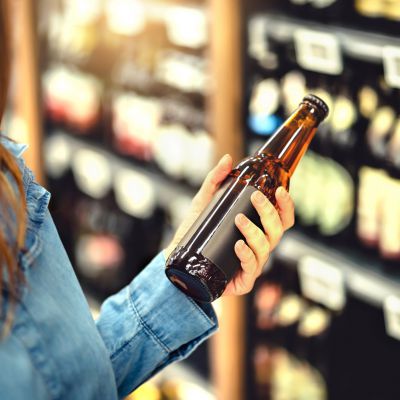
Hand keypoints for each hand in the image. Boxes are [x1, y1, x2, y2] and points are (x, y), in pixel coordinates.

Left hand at [164, 154, 294, 296]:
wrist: (178, 257)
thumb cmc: (196, 230)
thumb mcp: (204, 201)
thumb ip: (215, 180)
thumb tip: (228, 159)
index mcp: (257, 228)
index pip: (281, 217)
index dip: (286, 205)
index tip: (280, 190)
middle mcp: (259, 245)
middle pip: (278, 230)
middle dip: (269, 212)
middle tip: (255, 197)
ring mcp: (252, 263)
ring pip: (266, 247)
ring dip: (255, 232)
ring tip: (239, 220)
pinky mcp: (243, 280)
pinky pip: (252, 267)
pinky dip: (246, 254)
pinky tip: (237, 245)